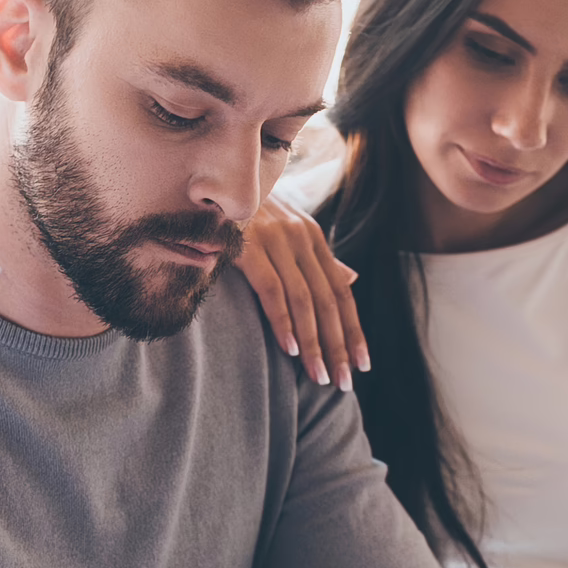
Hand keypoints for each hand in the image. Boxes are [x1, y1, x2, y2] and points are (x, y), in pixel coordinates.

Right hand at [237, 194, 367, 389]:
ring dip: (315, 343)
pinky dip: (284, 322)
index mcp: (312, 237)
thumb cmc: (242, 216)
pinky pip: (273, 291)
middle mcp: (300, 236)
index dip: (353, 329)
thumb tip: (351, 278)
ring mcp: (275, 240)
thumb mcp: (286, 232)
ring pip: (305, 300)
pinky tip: (292, 349)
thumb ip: (316, 259)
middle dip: (338, 345)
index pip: (340, 291)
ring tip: (319, 376)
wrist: (205, 185)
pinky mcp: (248, 246)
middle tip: (343, 381)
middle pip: (328, 300)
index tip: (362, 364)